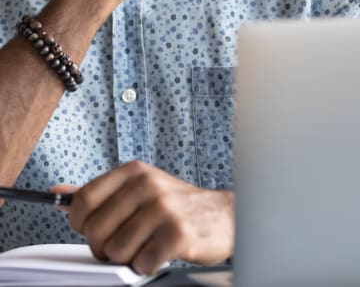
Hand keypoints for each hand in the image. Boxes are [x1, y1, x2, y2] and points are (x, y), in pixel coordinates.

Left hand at [53, 161, 233, 274]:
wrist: (224, 216)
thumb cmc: (176, 205)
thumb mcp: (137, 189)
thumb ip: (98, 193)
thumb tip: (59, 193)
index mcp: (133, 172)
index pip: (83, 201)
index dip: (81, 224)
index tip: (95, 229)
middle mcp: (147, 185)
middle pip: (95, 231)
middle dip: (104, 248)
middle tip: (124, 244)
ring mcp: (163, 208)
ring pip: (116, 251)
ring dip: (129, 258)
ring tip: (147, 245)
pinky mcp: (178, 233)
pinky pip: (142, 263)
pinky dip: (148, 265)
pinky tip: (161, 252)